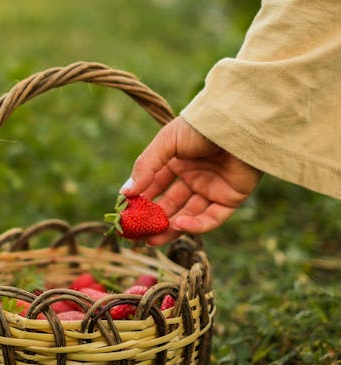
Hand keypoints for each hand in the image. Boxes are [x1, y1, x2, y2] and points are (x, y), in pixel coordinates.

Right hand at [121, 116, 261, 242]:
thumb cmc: (199, 128)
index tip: (126, 215)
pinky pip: (211, 218)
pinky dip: (196, 225)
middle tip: (136, 235)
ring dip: (171, 228)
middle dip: (154, 221)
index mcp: (177, 162)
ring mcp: (211, 189)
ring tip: (152, 239)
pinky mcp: (229, 199)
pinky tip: (179, 224)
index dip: (141, 201)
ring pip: (188, 215)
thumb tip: (126, 193)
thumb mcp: (166, 142)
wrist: (237, 125)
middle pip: (170, 204)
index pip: (155, 186)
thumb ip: (146, 167)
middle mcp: (193, 177)